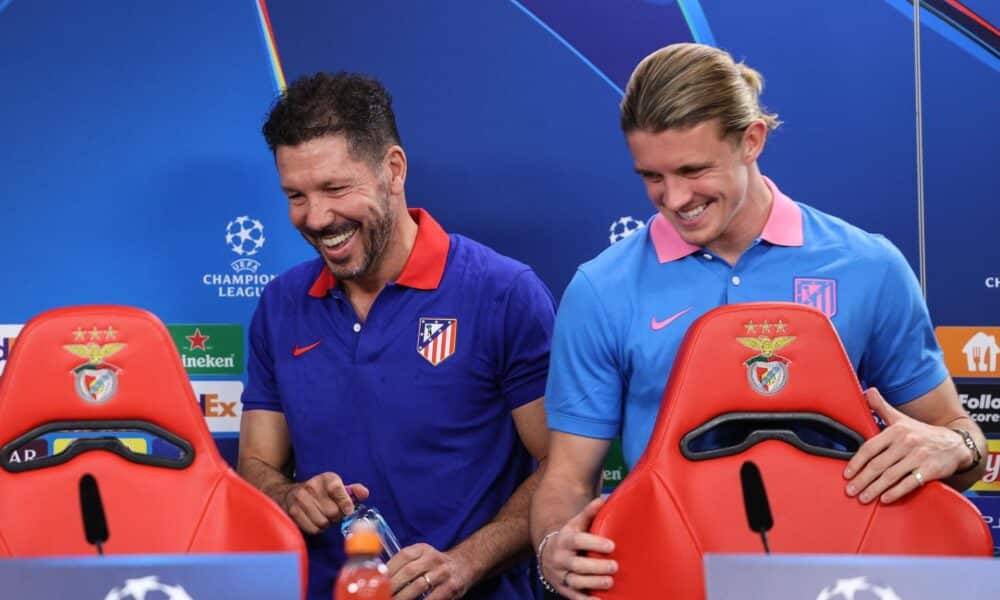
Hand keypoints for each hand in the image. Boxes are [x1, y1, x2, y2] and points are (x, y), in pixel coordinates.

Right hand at [279, 472, 368, 533]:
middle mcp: (312, 486)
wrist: (289, 493)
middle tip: (334, 514)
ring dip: (327, 524)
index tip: (348, 510)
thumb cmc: (320, 493)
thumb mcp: (337, 487)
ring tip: (324, 517)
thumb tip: (364, 494)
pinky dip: (317, 529)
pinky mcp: (293, 512)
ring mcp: (300, 499)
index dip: (345, 502)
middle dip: (336, 517)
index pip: (336, 489)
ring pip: (323, 522)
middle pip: (333, 511)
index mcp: (326, 478)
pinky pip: (313, 528)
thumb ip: (353, 491)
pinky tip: (316, 521)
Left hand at [387, 543, 470, 599]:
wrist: (463, 565)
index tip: (377, 580)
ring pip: (418, 585)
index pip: (403, 556)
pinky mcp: (451, 587)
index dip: (389, 568)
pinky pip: (432, 598)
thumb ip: (404, 563)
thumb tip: (380, 575)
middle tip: (381, 594)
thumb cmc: (435, 564)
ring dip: (402, 597)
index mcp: (423, 549)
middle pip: (408, 571)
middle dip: (392, 586)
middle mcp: (433, 558)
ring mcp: (443, 573)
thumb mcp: (422, 556)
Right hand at [539, 497, 616, 599]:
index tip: (612, 546)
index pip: (578, 541)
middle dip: (596, 567)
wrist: (548, 554)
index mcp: (565, 540)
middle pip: (577, 564)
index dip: (594, 543)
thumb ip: (589, 513)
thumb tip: (603, 500)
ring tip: (610, 582)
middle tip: (615, 566)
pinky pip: (574, 597)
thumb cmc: (570, 537)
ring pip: (575, 581)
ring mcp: (561, 575)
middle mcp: (560, 559)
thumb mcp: (575, 524)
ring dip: (593, 583)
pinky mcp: (563, 590)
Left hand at [844, 388, 967, 503]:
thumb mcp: (901, 418)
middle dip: (862, 480)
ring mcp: (919, 456)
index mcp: (896, 430)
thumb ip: (882, 407)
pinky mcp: (930, 470)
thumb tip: (868, 392)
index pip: (870, 447)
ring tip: (863, 498)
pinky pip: (909, 483)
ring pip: (891, 475)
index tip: (847, 474)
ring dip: (875, 489)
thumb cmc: (922, 433)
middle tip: (850, 491)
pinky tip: (885, 498)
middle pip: (878, 464)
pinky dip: (896, 492)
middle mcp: (906, 442)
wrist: (956, 444)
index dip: (857, 462)